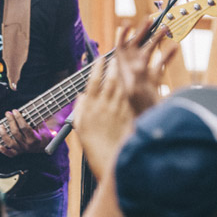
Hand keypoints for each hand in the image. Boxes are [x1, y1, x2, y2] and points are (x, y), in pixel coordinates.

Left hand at [0, 110, 51, 155]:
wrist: (46, 146)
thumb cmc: (44, 134)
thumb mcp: (43, 126)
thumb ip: (35, 119)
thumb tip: (27, 109)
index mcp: (34, 138)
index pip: (24, 127)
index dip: (18, 118)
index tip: (15, 111)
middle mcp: (28, 145)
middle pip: (15, 133)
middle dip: (11, 122)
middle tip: (8, 114)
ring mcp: (22, 149)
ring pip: (10, 143)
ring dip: (4, 134)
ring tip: (0, 126)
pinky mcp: (19, 152)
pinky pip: (10, 154)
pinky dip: (4, 151)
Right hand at [74, 58, 132, 179]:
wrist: (109, 159)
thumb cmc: (92, 145)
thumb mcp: (80, 126)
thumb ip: (80, 108)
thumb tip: (81, 95)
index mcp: (90, 107)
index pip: (93, 82)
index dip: (96, 68)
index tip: (99, 58)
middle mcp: (104, 106)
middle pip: (110, 80)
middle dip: (113, 66)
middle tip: (115, 57)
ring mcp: (117, 110)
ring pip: (122, 87)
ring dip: (124, 74)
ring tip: (125, 65)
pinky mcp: (129, 116)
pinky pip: (131, 98)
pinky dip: (133, 88)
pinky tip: (135, 81)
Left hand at [113, 19, 177, 115]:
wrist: (148, 124)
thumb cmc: (139, 110)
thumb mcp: (136, 91)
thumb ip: (138, 75)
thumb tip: (141, 62)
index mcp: (124, 72)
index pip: (121, 49)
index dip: (123, 35)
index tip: (126, 23)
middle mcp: (132, 71)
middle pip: (136, 47)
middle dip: (142, 33)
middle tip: (149, 20)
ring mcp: (144, 75)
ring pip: (150, 53)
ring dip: (157, 40)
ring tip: (165, 29)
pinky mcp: (155, 81)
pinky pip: (160, 64)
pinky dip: (167, 56)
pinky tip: (175, 48)